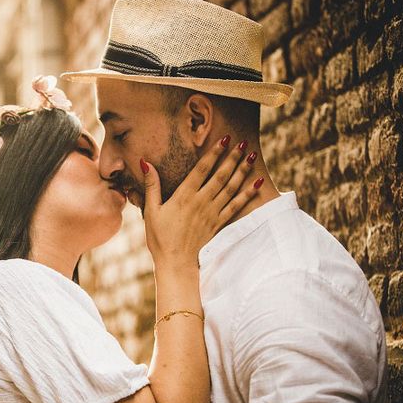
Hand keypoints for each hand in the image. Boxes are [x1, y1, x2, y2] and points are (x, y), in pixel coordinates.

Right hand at [140, 135, 260, 267]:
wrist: (175, 263)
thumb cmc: (160, 237)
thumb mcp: (151, 210)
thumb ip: (152, 185)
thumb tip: (146, 162)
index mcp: (184, 196)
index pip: (202, 169)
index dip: (214, 153)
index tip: (224, 139)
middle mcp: (201, 202)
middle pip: (221, 175)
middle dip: (233, 158)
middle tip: (243, 143)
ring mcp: (212, 213)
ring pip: (231, 188)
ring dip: (242, 171)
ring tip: (252, 157)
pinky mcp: (219, 224)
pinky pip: (236, 206)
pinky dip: (248, 194)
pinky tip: (257, 184)